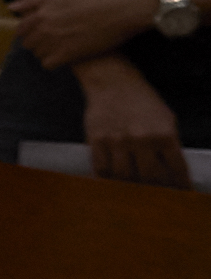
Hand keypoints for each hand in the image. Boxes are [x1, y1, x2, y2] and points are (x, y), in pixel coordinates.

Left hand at [12, 0, 163, 70]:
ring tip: (62, 48)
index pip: (21, 28)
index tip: (40, 33)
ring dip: (46, 53)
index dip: (29, 32)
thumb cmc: (95, 0)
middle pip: (28, 43)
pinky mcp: (66, 53)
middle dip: (37, 43)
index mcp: (41, 10)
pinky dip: (54, 63)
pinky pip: (48, 64)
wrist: (120, 12)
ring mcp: (54, 39)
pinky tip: (65, 57)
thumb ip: (34, 0)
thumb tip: (11, 7)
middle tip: (55, 41)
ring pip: (37, 54)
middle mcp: (44, 25)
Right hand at [75, 59, 191, 187]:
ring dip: (130, 186)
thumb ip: (169, 145)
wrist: (114, 83)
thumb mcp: (166, 119)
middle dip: (155, 189)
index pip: (177, 168)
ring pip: (124, 176)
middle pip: (149, 177)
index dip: (181, 185)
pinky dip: (107, 179)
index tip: (182, 195)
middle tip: (156, 195)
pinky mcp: (96, 140)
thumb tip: (172, 173)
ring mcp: (117, 140)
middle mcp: (142, 139)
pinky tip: (112, 182)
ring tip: (133, 189)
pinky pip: (101, 169)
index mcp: (164, 134)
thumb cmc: (143, 102)